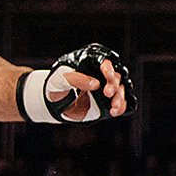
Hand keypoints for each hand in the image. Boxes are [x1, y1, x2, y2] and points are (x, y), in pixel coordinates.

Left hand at [17, 43, 133, 122]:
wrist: (54, 102)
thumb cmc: (57, 85)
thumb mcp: (62, 80)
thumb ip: (77, 80)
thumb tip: (96, 84)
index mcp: (91, 66)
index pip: (106, 64)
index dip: (109, 69)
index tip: (107, 75)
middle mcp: (101, 77)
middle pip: (117, 78)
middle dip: (115, 85)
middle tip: (107, 93)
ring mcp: (104, 90)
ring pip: (120, 91)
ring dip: (120, 98)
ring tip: (113, 106)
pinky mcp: (105, 103)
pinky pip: (119, 104)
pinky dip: (121, 108)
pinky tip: (114, 111)